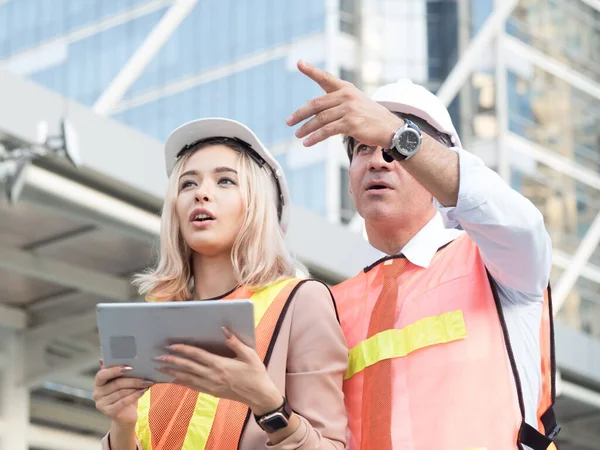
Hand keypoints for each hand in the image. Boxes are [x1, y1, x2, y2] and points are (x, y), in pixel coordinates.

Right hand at [92, 361, 152, 425]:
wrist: (125, 416)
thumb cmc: (124, 395)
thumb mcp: (122, 383)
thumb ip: (121, 372)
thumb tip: (127, 357)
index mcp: (98, 383)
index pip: (102, 374)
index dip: (115, 370)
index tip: (130, 367)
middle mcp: (97, 393)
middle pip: (116, 383)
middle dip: (133, 380)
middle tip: (146, 377)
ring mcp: (101, 404)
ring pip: (122, 392)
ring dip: (136, 387)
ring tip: (147, 383)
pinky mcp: (108, 412)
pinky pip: (123, 401)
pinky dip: (135, 395)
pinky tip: (143, 391)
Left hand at [155, 328, 281, 414]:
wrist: (259, 395)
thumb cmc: (256, 373)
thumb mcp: (249, 355)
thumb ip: (235, 343)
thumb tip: (224, 329)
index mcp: (221, 365)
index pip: (197, 355)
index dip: (183, 350)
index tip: (171, 346)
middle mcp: (213, 376)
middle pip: (188, 367)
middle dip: (172, 361)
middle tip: (158, 357)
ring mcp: (211, 386)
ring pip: (187, 378)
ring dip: (173, 372)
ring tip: (160, 368)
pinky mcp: (211, 392)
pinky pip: (193, 386)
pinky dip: (182, 382)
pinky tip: (174, 379)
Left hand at [286, 60, 403, 148]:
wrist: (390, 129)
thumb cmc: (370, 117)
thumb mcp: (355, 103)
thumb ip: (337, 102)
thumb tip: (315, 111)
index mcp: (346, 88)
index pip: (325, 78)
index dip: (311, 70)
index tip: (299, 63)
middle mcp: (347, 96)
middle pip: (317, 103)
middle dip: (300, 113)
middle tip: (289, 122)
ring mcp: (349, 109)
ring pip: (320, 119)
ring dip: (306, 128)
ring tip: (297, 135)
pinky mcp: (351, 124)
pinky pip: (327, 131)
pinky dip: (315, 137)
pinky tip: (307, 142)